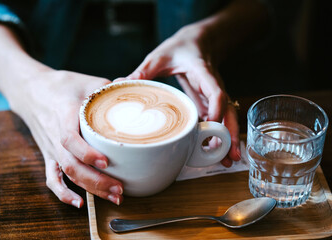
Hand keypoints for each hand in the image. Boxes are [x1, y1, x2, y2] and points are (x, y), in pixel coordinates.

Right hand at [12, 70, 123, 206]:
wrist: (33, 91)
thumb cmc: (63, 85)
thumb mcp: (88, 81)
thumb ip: (110, 87)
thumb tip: (136, 86)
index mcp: (64, 115)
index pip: (70, 139)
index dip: (86, 153)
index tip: (106, 161)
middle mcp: (55, 136)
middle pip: (71, 165)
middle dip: (96, 180)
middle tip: (120, 189)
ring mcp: (51, 148)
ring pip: (66, 174)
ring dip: (89, 188)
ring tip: (113, 197)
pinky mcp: (49, 154)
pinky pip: (52, 178)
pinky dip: (63, 193)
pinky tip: (79, 203)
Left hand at [127, 24, 240, 166]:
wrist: (197, 43)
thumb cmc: (180, 48)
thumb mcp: (160, 56)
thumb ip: (144, 70)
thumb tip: (120, 82)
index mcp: (204, 74)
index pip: (216, 93)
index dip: (216, 110)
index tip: (211, 126)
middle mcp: (213, 87)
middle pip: (228, 112)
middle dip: (231, 134)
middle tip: (230, 156)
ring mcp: (213, 97)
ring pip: (227, 118)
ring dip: (229, 139)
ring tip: (227, 161)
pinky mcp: (208, 103)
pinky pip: (217, 120)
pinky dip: (219, 135)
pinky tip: (215, 151)